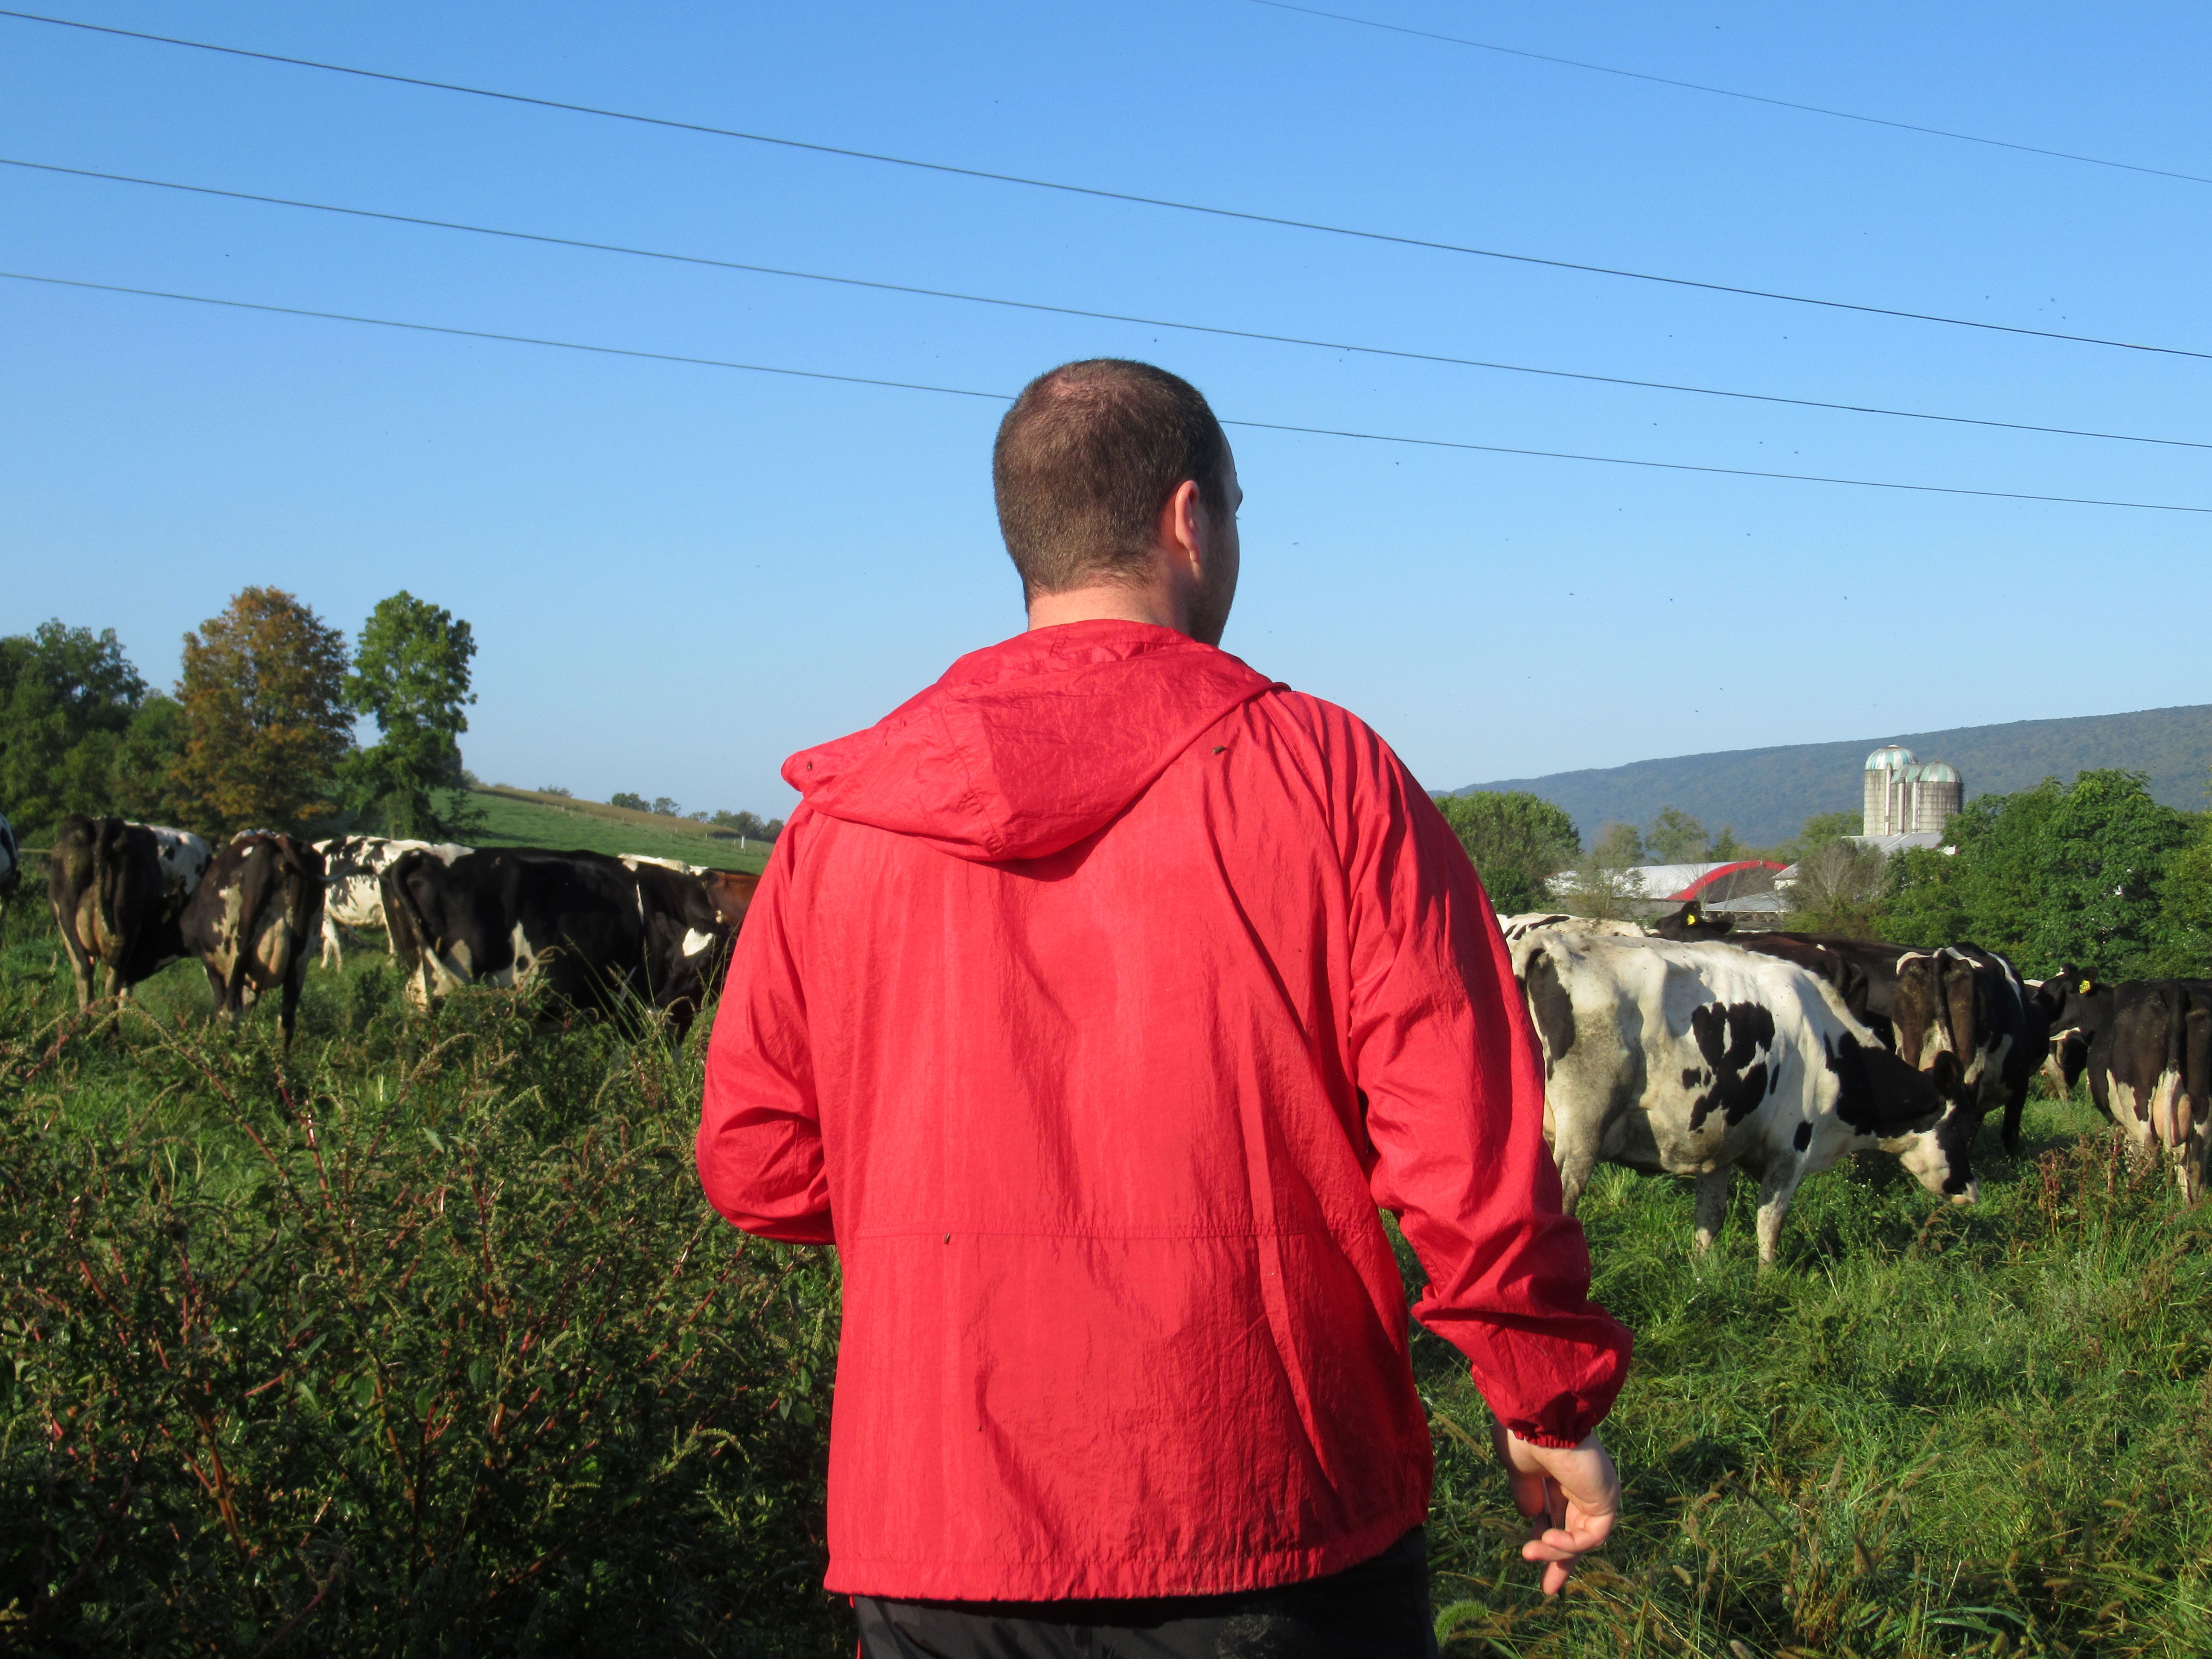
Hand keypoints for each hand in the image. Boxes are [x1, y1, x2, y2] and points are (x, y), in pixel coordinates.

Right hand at [1490, 1423, 1619, 1595]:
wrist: (1538, 1417)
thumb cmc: (1522, 1434)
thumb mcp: (1517, 1467)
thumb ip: (1526, 1492)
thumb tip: (1531, 1516)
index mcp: (1560, 1473)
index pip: (1559, 1513)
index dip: (1546, 1537)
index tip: (1530, 1555)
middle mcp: (1582, 1484)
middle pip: (1577, 1532)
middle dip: (1562, 1560)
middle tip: (1549, 1588)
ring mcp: (1596, 1492)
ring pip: (1582, 1537)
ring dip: (1556, 1551)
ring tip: (1530, 1552)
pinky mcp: (1606, 1501)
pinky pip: (1592, 1536)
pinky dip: (1571, 1544)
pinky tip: (1547, 1538)